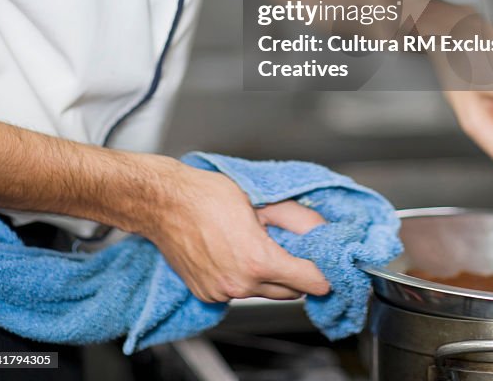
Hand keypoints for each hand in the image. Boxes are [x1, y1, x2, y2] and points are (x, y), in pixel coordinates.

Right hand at [143, 160, 329, 302]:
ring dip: (270, 275)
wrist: (165, 204)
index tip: (327, 263)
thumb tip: (321, 230)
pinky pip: (239, 292)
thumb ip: (297, 219)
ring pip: (265, 292)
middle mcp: (241, 284)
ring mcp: (222, 293)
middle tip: (292, 246)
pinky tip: (235, 252)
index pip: (311, 282)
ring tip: (257, 244)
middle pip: (291, 292)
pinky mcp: (207, 295)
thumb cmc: (208, 196)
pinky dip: (244, 278)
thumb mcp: (262, 200)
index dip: (323, 272)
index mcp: (259, 260)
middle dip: (298, 272)